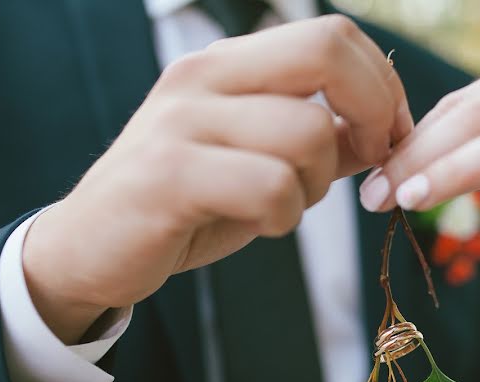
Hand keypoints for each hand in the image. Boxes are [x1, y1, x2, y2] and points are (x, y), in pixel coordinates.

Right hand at [23, 16, 411, 342]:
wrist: (90, 248)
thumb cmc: (183, 205)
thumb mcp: (257, 162)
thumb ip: (317, 142)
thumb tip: (382, 134)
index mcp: (229, 64)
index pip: (332, 36)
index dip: (381, 86)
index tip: (389, 138)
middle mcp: (204, 76)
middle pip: (328, 53)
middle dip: (375, 113)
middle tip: (369, 163)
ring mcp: (183, 121)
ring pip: (308, 132)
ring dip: (317, 185)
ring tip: (283, 206)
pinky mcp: (169, 174)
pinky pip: (272, 186)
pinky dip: (285, 216)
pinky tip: (261, 224)